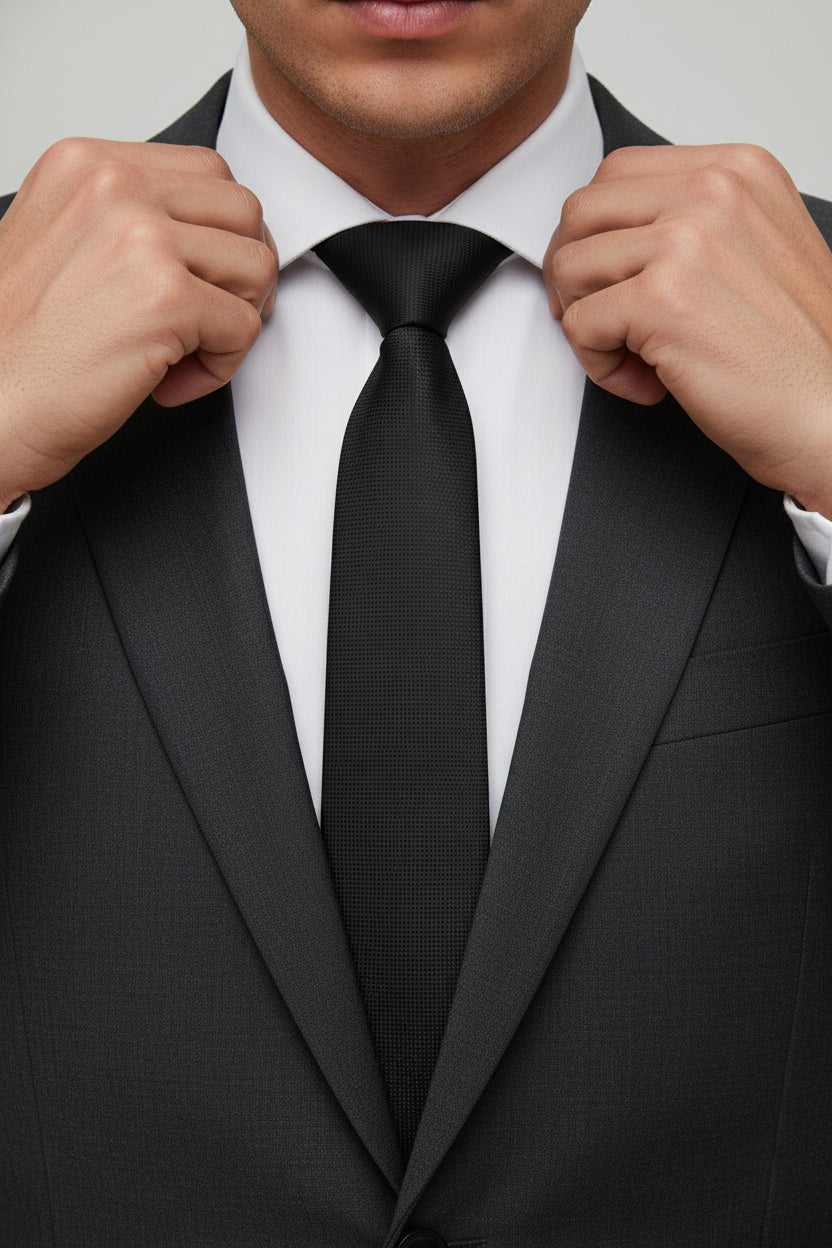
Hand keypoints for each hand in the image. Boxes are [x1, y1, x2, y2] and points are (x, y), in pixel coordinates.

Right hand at [0, 138, 277, 510]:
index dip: (218, 236)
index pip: (207, 172)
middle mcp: (114, 186)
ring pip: (257, 266)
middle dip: (239, 275)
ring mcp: (143, 237)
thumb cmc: (21, 347)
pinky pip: (246, 327)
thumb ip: (129, 220)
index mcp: (86, 164)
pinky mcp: (167, 297)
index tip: (198, 280)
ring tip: (181, 352)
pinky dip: (220, 367)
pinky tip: (167, 382)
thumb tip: (209, 233)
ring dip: (233, 320)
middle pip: (243, 212)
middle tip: (205, 321)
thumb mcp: (65, 243)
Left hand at [544, 144, 831, 517]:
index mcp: (738, 170)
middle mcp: (714, 191)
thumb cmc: (794, 354)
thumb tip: (615, 234)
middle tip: (603, 323)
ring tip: (636, 358)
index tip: (606, 280)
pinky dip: (599, 366)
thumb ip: (692, 224)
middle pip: (581, 212)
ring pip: (569, 267)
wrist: (828, 417)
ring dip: (586, 325)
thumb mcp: (755, 251)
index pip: (617, 173)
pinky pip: (578, 324)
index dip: (595, 234)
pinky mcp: (660, 299)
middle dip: (574, 276)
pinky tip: (648, 382)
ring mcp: (686, 240)